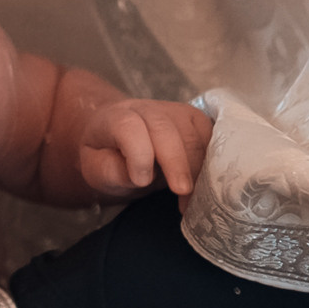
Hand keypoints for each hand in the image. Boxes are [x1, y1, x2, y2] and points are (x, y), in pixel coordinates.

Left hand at [79, 99, 211, 202]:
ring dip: (197, 168)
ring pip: (192, 134)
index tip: (142, 181)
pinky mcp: (196, 120)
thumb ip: (111, 172)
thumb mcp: (97, 170)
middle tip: (182, 192)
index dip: (138, 154)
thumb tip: (141, 177)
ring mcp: (174, 111)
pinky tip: (203, 186)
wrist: (121, 141)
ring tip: (191, 198)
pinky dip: (211, 163)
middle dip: (176, 162)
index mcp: (114, 118)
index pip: (128, 127)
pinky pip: (211, 137)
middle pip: (165, 129)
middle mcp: (146, 109)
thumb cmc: (108, 158)